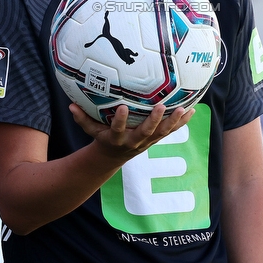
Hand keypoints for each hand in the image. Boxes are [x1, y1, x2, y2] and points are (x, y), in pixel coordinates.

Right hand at [70, 103, 193, 162]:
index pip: (117, 130)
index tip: (123, 107)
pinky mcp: (156, 140)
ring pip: (162, 133)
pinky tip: (192, 110)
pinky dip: (182, 122)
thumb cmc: (102, 138)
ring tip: (183, 108)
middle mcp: (134, 142)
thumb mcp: (90, 130)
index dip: (120, 121)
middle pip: (146, 133)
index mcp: (117, 139)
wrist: (113, 158)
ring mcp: (147, 142)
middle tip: (162, 106)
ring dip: (173, 122)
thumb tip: (70, 104)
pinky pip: (171, 131)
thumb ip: (81, 118)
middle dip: (154, 121)